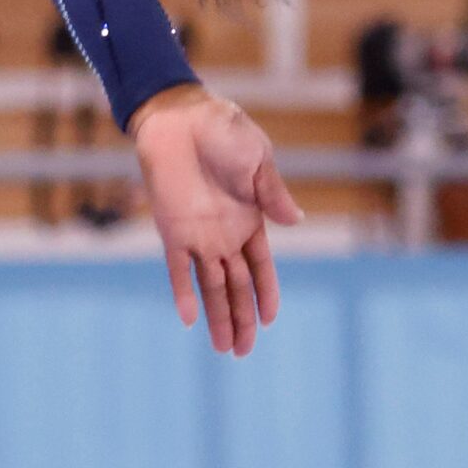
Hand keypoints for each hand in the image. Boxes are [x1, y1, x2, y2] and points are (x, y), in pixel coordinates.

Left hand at [129, 85, 302, 355]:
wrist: (180, 115)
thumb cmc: (223, 130)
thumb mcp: (258, 159)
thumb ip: (272, 194)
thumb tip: (297, 223)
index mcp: (250, 219)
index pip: (260, 268)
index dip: (265, 294)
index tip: (269, 321)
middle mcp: (224, 234)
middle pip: (236, 286)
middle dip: (241, 319)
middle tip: (243, 352)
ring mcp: (197, 234)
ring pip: (211, 286)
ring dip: (217, 316)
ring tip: (224, 348)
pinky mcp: (171, 229)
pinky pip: (177, 268)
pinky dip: (184, 292)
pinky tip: (190, 319)